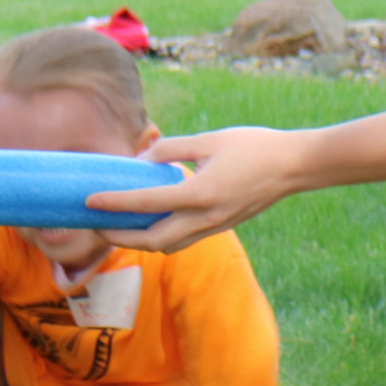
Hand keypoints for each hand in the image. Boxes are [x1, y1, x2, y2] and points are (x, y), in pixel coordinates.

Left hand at [88, 127, 306, 252]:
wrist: (296, 166)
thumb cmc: (254, 146)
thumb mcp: (209, 139)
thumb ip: (171, 149)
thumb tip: (141, 159)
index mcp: (199, 194)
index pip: (145, 204)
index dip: (113, 204)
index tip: (89, 201)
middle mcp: (204, 218)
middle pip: (151, 241)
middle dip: (120, 238)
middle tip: (97, 226)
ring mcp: (214, 226)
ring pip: (167, 246)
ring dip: (139, 241)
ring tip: (119, 226)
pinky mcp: (221, 226)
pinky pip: (183, 240)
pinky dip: (161, 236)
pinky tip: (150, 221)